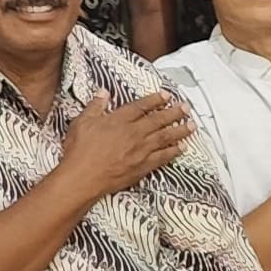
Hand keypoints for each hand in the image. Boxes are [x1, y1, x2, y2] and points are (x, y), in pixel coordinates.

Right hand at [64, 88, 198, 193]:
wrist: (83, 177)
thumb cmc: (79, 152)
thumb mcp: (81, 122)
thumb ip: (95, 106)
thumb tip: (102, 93)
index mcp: (119, 120)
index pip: (141, 106)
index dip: (155, 99)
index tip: (166, 95)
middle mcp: (133, 133)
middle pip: (158, 120)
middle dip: (174, 112)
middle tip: (186, 108)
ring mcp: (140, 150)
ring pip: (165, 137)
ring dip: (179, 130)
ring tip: (191, 125)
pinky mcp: (142, 166)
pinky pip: (163, 157)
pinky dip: (173, 151)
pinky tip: (182, 148)